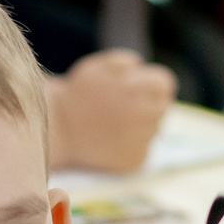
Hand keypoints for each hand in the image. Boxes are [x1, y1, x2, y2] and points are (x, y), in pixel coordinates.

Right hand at [52, 50, 172, 172]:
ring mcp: (141, 140)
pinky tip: (110, 140)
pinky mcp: (134, 161)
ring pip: (154, 129)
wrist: (58, 130)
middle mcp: (146, 115)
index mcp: (140, 89)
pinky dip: (131, 145)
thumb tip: (141, 67)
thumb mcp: (97, 66)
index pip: (165, 84)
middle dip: (148, 103)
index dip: (151, 84)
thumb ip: (124, 63)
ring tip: (112, 124)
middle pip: (163, 106)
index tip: (135, 88)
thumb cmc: (77, 95)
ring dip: (140, 125)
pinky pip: (143, 149)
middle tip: (122, 106)